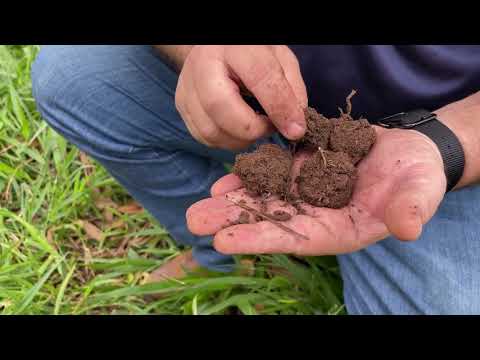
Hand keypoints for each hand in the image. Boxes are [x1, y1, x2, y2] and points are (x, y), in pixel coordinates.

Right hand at [175, 45, 307, 149]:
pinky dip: (226, 141)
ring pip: (211, 130)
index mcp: (234, 46)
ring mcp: (187, 86)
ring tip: (255, 127)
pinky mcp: (181, 105)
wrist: (215, 48)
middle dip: (253, 129)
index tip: (296, 130)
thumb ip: (291, 88)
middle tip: (270, 126)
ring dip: (240, 139)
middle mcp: (203, 64)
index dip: (280, 108)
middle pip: (221, 108)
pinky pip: (204, 137)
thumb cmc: (250, 53)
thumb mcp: (279, 58)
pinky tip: (238, 130)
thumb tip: (294, 125)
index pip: (259, 78)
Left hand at [186, 126, 446, 255]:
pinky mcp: (306, 166)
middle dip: (235, 220)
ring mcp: (309, 189)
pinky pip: (277, 169)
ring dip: (236, 197)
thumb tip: (406, 229)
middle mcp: (317, 213)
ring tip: (203, 200)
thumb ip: (411, 210)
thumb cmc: (418, 179)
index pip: (295, 238)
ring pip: (268, 195)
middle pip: (271, 219)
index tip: (225, 241)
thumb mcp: (420, 194)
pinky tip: (230, 172)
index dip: (261, 239)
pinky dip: (255, 170)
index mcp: (340, 229)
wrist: (410, 154)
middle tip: (195, 221)